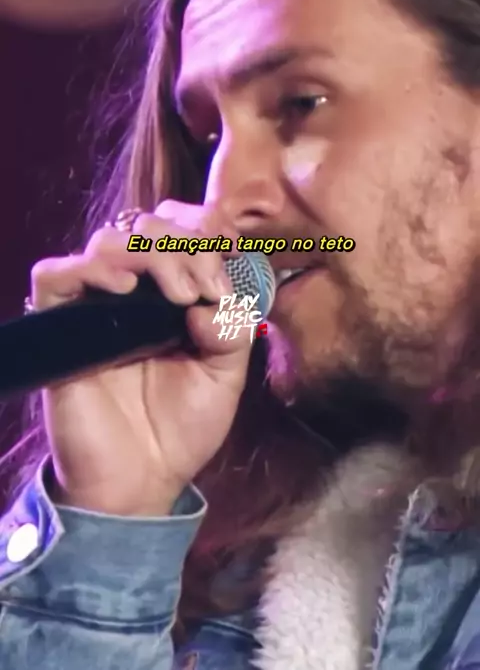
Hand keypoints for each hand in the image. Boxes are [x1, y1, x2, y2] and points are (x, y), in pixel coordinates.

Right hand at [30, 202, 252, 515]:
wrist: (140, 482)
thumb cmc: (182, 428)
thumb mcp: (227, 376)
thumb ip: (232, 332)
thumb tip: (209, 301)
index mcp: (171, 293)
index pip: (178, 228)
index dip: (205, 228)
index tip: (229, 258)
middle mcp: (132, 292)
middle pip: (145, 224)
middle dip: (185, 244)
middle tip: (205, 288)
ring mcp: (93, 307)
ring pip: (107, 240)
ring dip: (151, 255)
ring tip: (180, 295)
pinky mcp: (60, 328)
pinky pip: (53, 275)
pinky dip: (88, 269)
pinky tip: (124, 290)